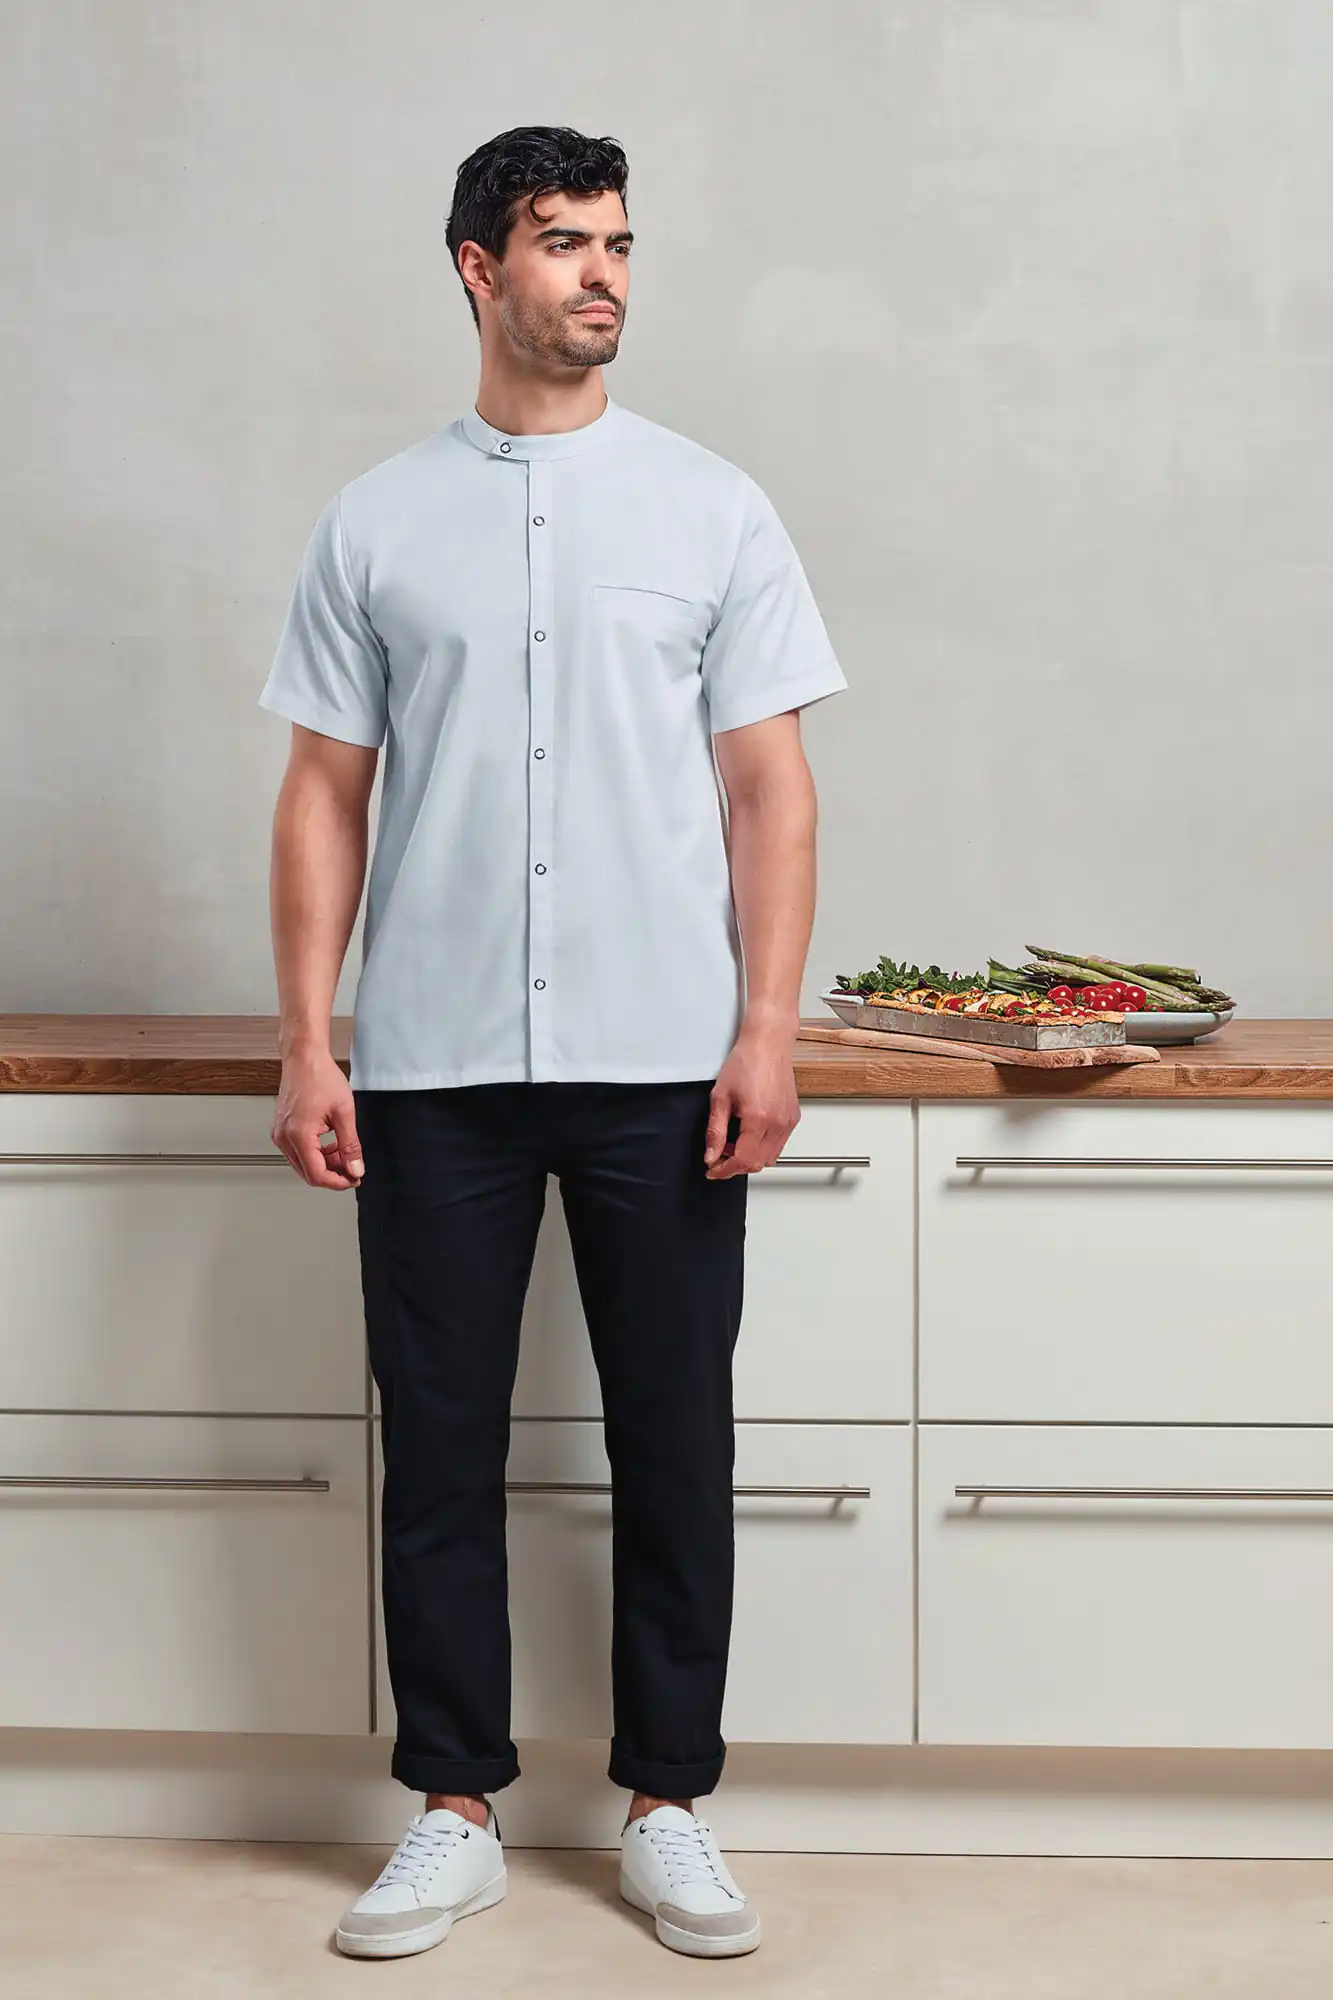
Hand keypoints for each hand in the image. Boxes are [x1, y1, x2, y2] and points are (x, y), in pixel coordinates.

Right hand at [271, 1048, 365, 1189]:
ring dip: (324, 1164)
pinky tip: (329, 1144)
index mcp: (299, 1135)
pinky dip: (314, 1153)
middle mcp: (284, 1137)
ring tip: (343, 1153)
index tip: (353, 1179)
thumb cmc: (320, 1077)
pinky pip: (297, 1151)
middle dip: (332, 1174)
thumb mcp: (344, 1113)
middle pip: (308, 1173)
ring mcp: (280, 1133)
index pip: (317, 1175)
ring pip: (302, 1164)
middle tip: (352, 1168)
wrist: (304, 1058)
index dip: (338, 1182)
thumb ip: (351, 1145)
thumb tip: (355, 1168)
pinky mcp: (281, 1129)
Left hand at [702, 1026, 800, 1178]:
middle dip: (736, 1165)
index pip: (743, 1160)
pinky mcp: (793, 1117)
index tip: (713, 1170)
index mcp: (758, 1118)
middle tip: (719, 1155)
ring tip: (733, 1142)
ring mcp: (788, 1121)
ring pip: (770, 1158)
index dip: (724, 1170)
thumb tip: (711, 1155)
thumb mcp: (720, 1097)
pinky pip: (779, 1144)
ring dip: (750, 1157)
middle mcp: (778, 1123)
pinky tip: (748, 1134)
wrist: (768, 1043)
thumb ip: (714, 1131)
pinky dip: (762, 1147)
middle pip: (758, 1163)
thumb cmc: (746, 1061)